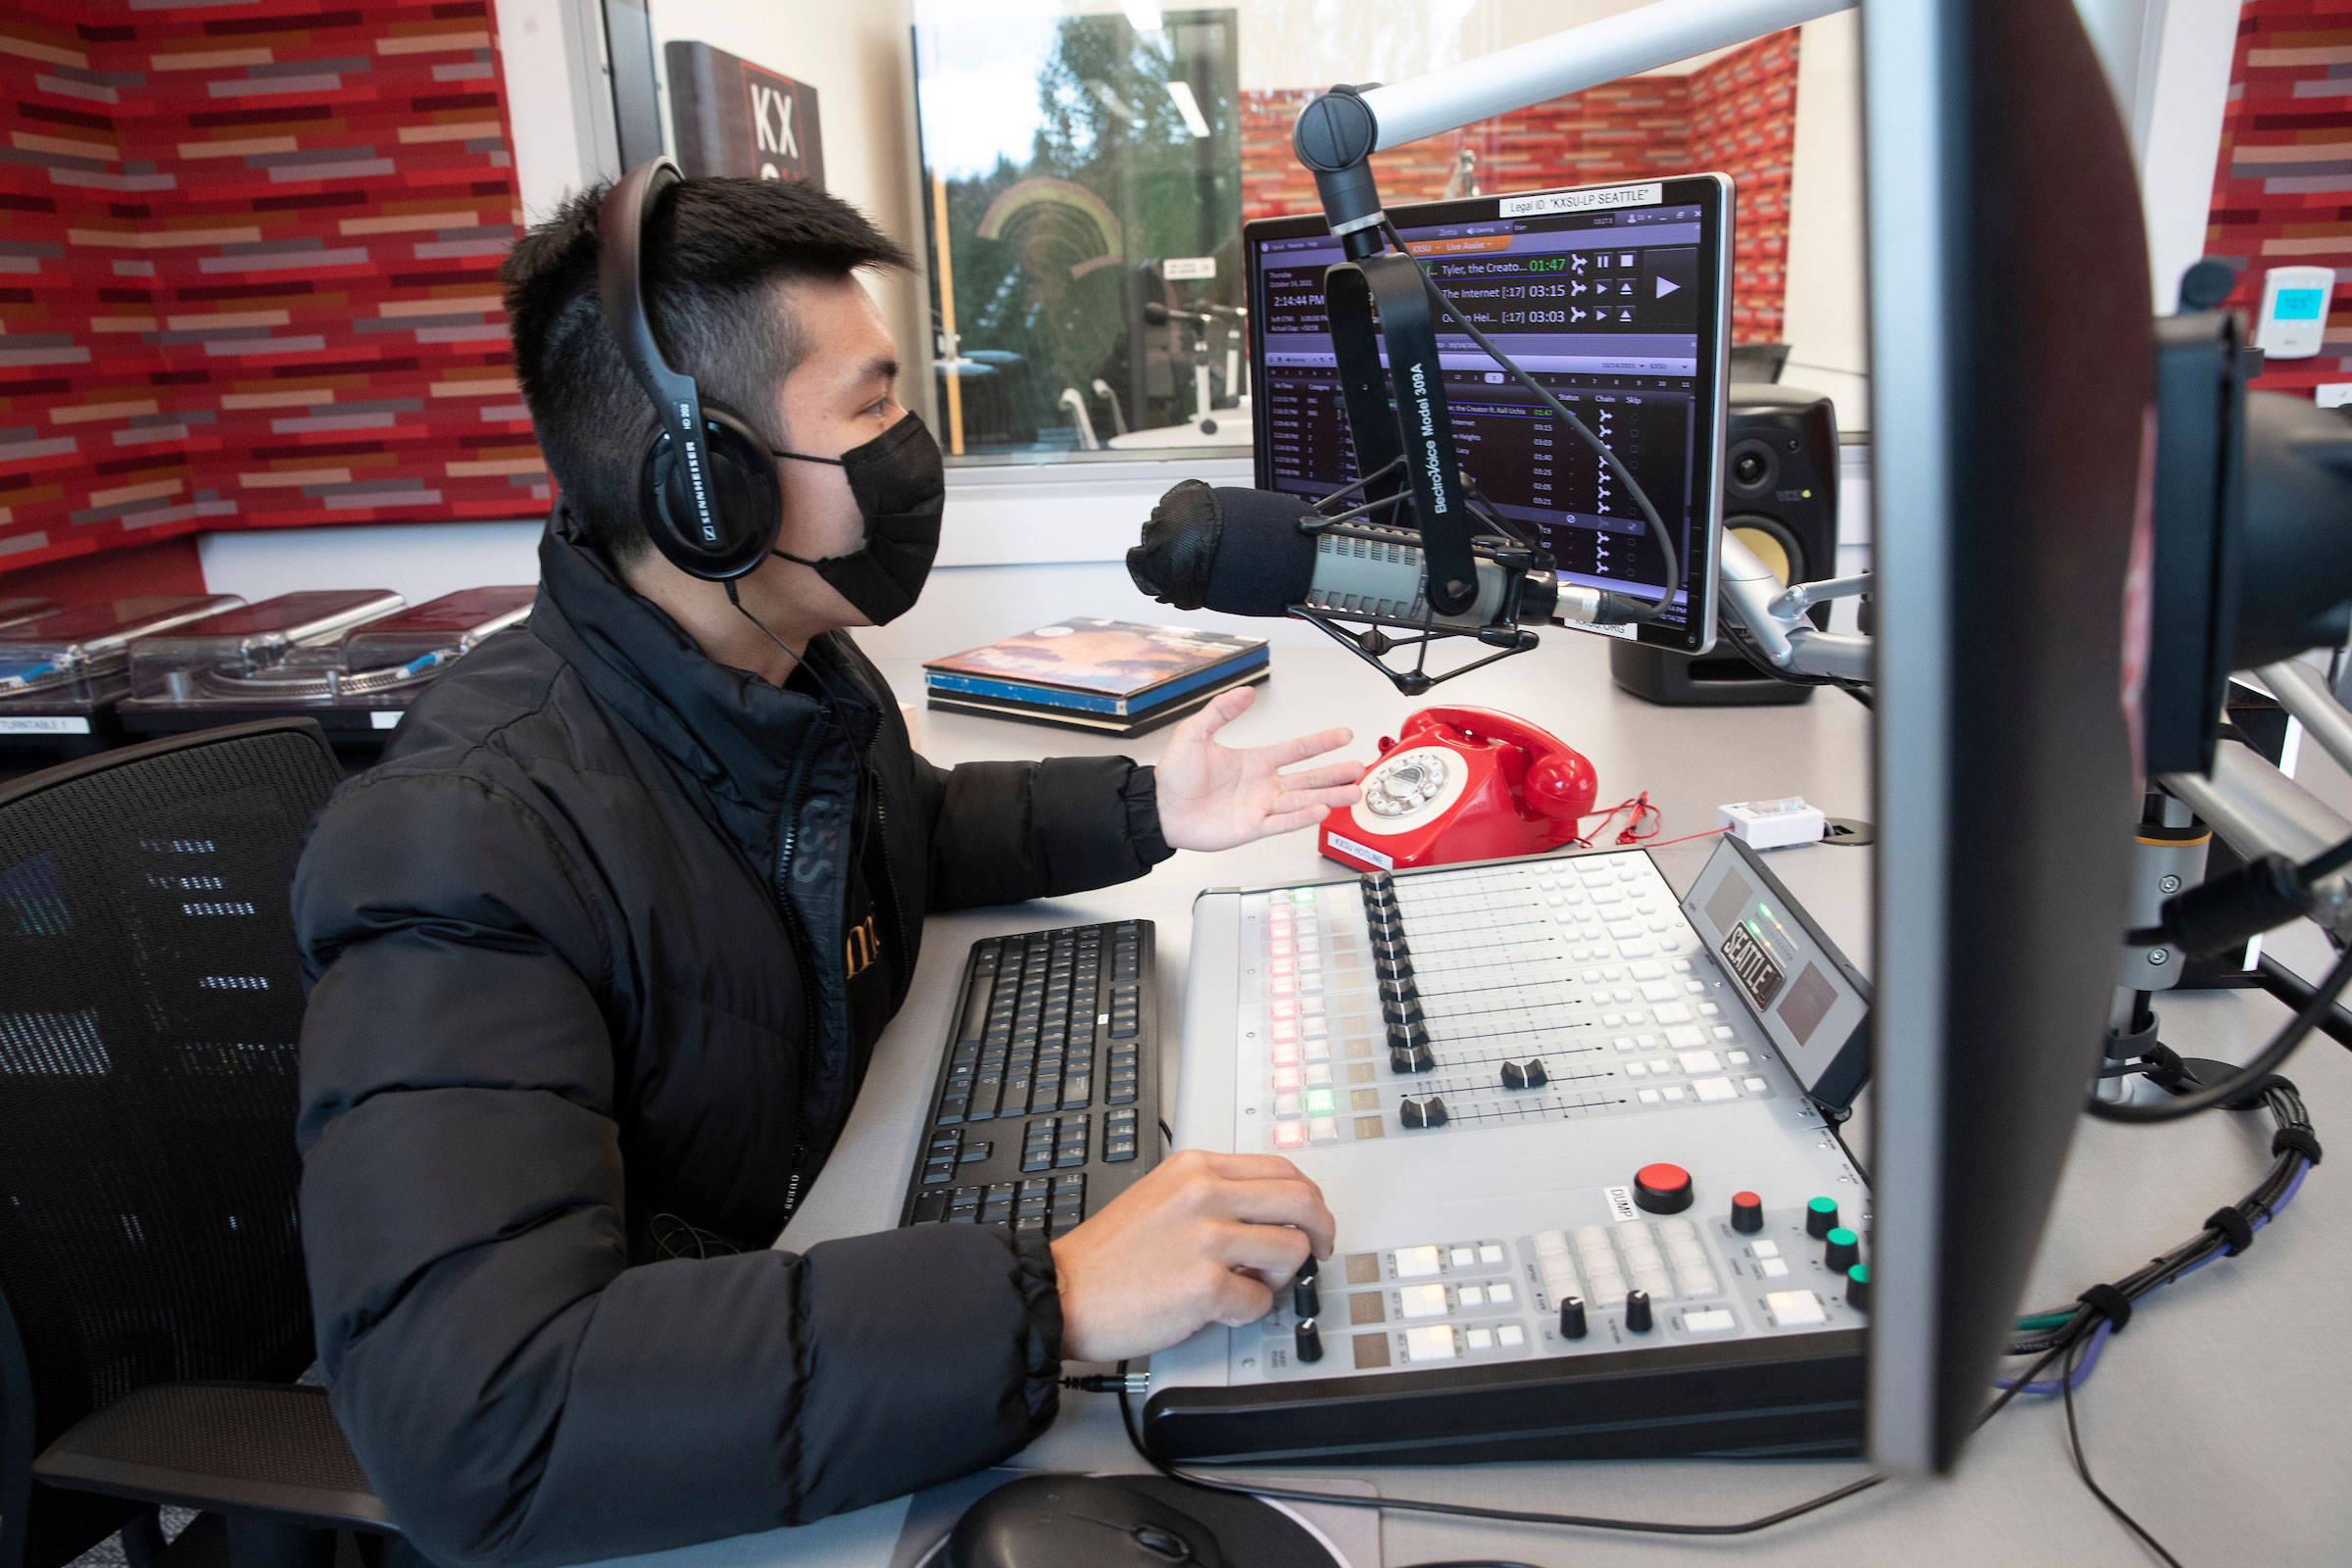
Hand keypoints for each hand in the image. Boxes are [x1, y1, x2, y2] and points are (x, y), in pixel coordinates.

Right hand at [1051, 1148, 1335, 1362]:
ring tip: (1250, 1285)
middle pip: (1301, 1201)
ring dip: (1282, 1276)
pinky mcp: (1206, 1285)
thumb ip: (1214, 1193)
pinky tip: (1221, 1309)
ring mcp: (1207, 1239)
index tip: (1311, 1219)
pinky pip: (1261, 1301)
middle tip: (1317, 1253)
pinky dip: (1249, 1311)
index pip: (1281, 1169)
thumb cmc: (1109, 1254)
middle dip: (1321, 1231)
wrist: (1065, 1291)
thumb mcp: (1162, 1195)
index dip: (1308, 1198)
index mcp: (1196, 1168)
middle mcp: (1204, 1194)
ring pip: (1292, 1250)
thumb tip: (1268, 1211)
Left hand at [1154, 685, 1361, 852]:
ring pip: (1303, 801)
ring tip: (1353, 792)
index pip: (1296, 750)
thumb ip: (1221, 711)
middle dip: (1335, 773)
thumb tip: (1246, 692)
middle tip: (1359, 768)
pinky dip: (1301, 817)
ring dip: (1329, 796)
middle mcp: (1263, 785)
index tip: (1343, 735)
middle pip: (1308, 777)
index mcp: (1254, 761)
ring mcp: (1260, 807)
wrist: (1158, 808)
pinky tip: (1320, 810)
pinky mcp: (1251, 827)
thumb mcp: (1195, 733)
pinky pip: (1282, 822)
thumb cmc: (1173, 776)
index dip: (1321, 742)